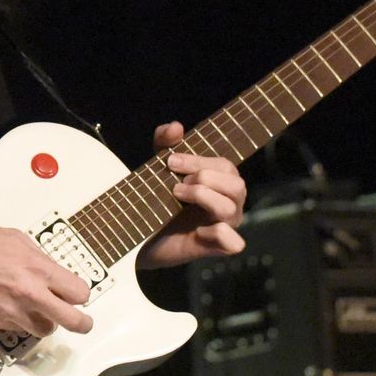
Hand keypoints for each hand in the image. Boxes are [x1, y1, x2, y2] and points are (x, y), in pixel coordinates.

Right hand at [0, 212, 94, 336]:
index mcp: (37, 269)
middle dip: (81, 322)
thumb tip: (50, 271)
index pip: (78, 293)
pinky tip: (11, 304)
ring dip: (47, 321)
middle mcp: (28, 295)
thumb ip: (38, 258)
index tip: (77, 293)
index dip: (80, 294)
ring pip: (45, 329)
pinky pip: (19, 329)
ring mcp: (12, 313)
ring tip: (40, 309)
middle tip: (83, 321)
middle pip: (72, 322)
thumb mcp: (14, 238)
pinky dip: (21, 321)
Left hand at [137, 121, 246, 268]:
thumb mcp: (158, 166)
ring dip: (203, 196)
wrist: (138, 235)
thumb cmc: (156, 198)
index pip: (225, 166)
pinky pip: (233, 242)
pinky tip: (197, 229)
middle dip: (204, 177)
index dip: (199, 161)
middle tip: (176, 183)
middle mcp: (228, 204)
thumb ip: (165, 142)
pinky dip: (218, 232)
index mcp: (220, 184)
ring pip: (231, 208)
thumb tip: (176, 126)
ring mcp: (224, 227)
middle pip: (237, 185)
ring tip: (177, 195)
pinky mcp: (215, 248)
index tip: (170, 161)